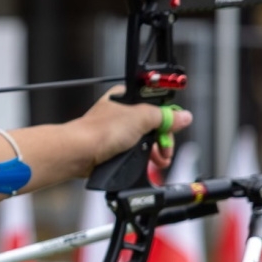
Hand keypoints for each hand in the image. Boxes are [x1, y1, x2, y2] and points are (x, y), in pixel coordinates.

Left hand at [79, 91, 193, 172]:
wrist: (79, 152)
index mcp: (126, 98)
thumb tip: (183, 116)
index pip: (155, 104)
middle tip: (166, 150)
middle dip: (162, 139)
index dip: (167, 118)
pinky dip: (142, 158)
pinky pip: (132, 151)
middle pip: (152, 124)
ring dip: (154, 151)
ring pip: (143, 140)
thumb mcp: (141, 118)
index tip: (173, 129)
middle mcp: (120, 113)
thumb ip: (164, 117)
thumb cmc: (100, 131)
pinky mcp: (111, 147)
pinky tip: (147, 164)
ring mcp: (115, 131)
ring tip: (160, 161)